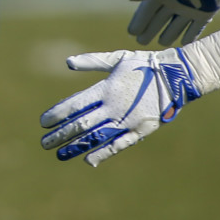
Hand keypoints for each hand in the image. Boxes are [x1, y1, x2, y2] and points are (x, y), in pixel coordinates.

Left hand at [40, 48, 199, 166]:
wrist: (176, 76)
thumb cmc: (143, 65)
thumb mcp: (117, 59)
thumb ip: (91, 61)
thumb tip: (68, 62)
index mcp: (106, 88)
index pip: (75, 104)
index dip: (57, 113)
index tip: (43, 122)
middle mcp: (113, 106)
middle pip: (81, 124)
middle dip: (60, 134)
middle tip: (44, 143)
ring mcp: (127, 120)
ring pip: (96, 137)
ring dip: (76, 147)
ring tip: (59, 154)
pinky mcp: (140, 130)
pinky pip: (118, 145)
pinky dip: (103, 153)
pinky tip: (89, 160)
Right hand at [127, 0, 219, 45]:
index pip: (146, 10)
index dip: (139, 20)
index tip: (132, 32)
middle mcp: (173, 1)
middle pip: (158, 20)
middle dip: (149, 30)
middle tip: (141, 42)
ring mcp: (189, 8)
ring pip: (176, 26)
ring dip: (169, 35)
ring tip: (162, 43)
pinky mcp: (204, 13)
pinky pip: (194, 28)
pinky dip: (189, 36)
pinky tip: (184, 43)